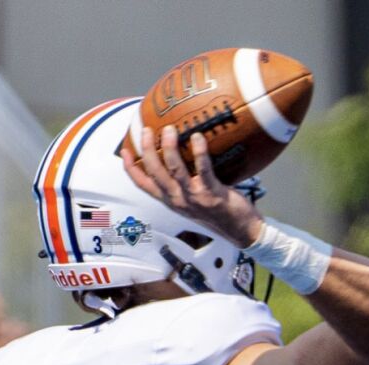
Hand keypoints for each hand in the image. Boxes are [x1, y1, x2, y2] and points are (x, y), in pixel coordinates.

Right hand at [123, 126, 261, 248]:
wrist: (243, 231)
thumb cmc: (219, 211)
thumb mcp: (194, 199)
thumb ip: (184, 181)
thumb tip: (182, 151)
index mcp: (172, 201)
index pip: (144, 185)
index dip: (131, 168)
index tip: (125, 151)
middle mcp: (179, 200)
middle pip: (155, 173)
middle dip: (147, 150)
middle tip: (146, 129)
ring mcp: (194, 198)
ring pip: (174, 170)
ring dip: (169, 148)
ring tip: (168, 129)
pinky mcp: (212, 194)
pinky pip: (203, 170)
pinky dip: (199, 152)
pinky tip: (197, 137)